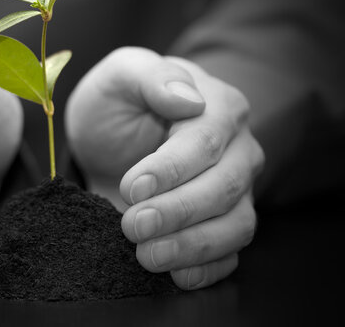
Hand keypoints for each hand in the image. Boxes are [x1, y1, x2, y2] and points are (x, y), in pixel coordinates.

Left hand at [65, 47, 263, 289]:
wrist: (112, 138)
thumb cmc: (118, 103)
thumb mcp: (121, 76)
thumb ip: (151, 76)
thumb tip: (188, 99)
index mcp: (218, 107)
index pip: (205, 142)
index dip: (171, 169)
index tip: (135, 188)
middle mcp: (236, 149)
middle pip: (224, 187)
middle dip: (178, 212)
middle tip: (133, 225)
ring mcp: (235, 189)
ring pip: (235, 225)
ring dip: (192, 246)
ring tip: (147, 254)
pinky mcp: (222, 221)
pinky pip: (231, 252)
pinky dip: (207, 268)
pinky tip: (176, 272)